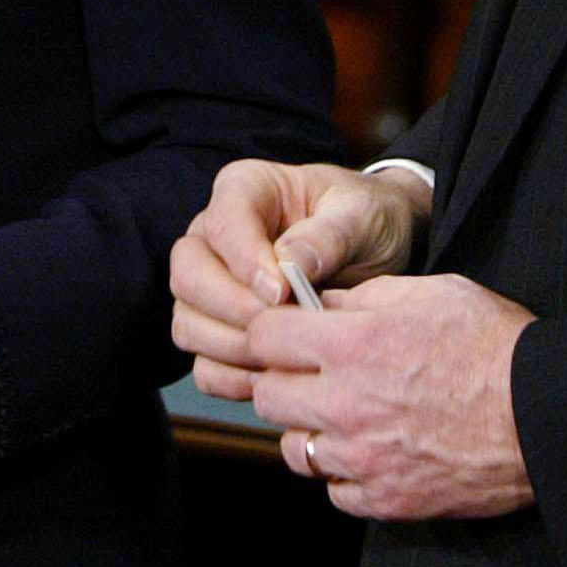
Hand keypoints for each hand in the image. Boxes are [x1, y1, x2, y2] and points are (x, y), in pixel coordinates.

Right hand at [169, 158, 427, 399]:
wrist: (379, 248)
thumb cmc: (367, 219)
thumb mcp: (360, 215)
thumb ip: (328, 235)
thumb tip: (289, 265)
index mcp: (244, 190)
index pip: (222, 224)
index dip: (245, 262)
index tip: (283, 293)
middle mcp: (214, 236)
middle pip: (188, 275)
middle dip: (232, 310)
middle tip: (282, 329)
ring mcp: (211, 284)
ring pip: (187, 321)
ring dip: (230, 348)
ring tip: (282, 354)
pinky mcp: (220, 328)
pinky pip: (202, 362)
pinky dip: (230, 377)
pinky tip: (272, 377)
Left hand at [243, 273, 533, 520]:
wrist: (547, 416)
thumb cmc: (496, 346)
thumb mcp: (432, 293)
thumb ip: (366, 297)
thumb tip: (323, 303)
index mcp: (351, 344)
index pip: (262, 336)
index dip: (269, 331)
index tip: (283, 334)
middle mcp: (345, 403)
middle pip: (266, 396)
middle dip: (282, 381)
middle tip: (310, 376)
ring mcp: (363, 458)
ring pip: (294, 449)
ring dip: (309, 431)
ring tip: (342, 418)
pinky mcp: (388, 499)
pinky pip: (335, 492)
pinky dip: (345, 475)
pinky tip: (370, 454)